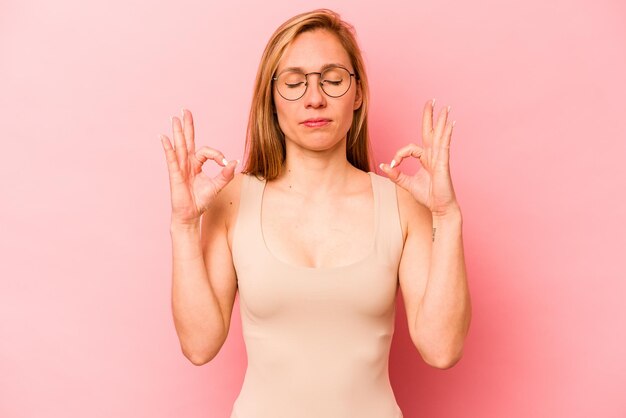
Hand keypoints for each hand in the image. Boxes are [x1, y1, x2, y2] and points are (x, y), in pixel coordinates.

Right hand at [160, 108, 237, 225]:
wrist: (191, 215)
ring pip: (180, 146)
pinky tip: (164, 138)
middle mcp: (188, 163)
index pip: (207, 151)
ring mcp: (180, 167)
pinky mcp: (175, 175)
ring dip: (177, 132)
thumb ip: (225, 174)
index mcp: (197, 164)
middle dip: (187, 126)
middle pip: (187, 140)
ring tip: (174, 118)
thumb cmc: (201, 200)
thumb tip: (234, 162)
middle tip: (185, 110)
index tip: (225, 162)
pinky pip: (171, 159)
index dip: (217, 155)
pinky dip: (168, 148)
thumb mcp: (217, 186)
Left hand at [379, 99, 458, 217]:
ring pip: (439, 136)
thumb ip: (395, 174)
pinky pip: (444, 146)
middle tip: (430, 101)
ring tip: (445, 107)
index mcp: (425, 159)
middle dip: (429, 117)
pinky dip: (447, 134)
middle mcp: (433, 156)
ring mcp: (440, 158)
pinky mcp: (443, 163)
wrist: (439, 207)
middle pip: (430, 132)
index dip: (399, 154)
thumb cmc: (428, 196)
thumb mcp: (406, 184)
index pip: (410, 148)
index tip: (392, 165)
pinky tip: (450, 124)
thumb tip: (383, 165)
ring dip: (441, 121)